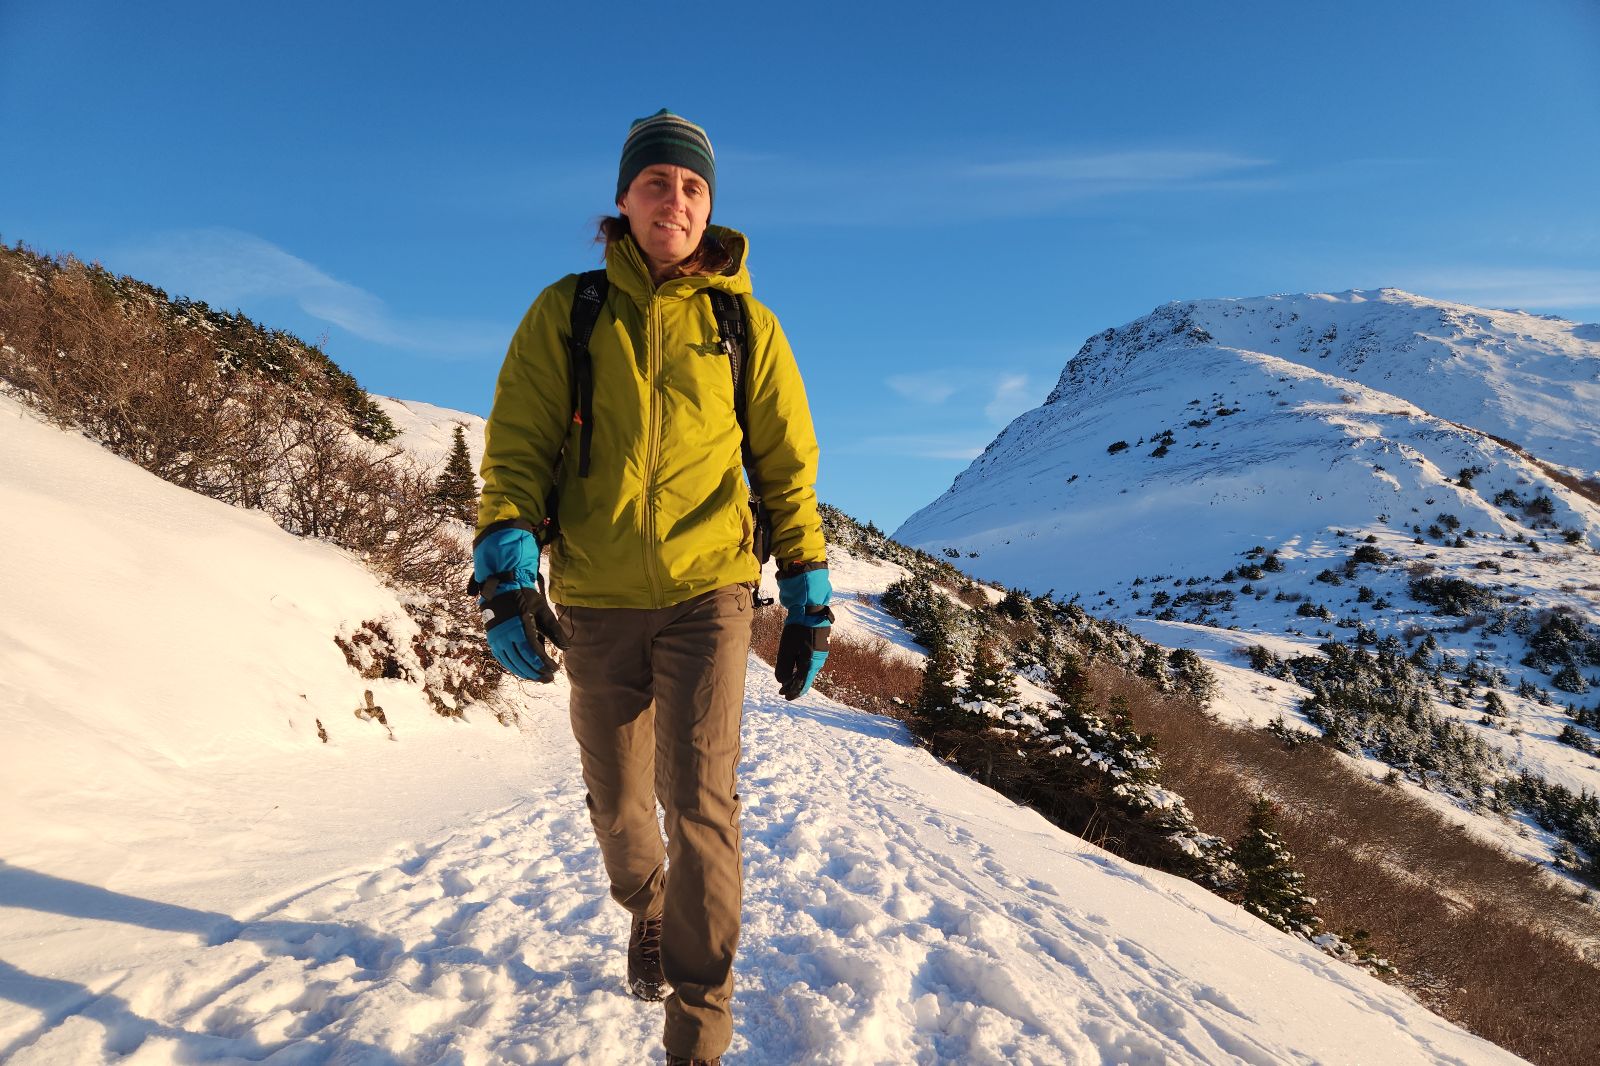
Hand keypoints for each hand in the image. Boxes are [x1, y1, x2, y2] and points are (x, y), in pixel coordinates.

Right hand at [472, 523, 566, 681]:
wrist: (500, 586)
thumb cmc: (524, 596)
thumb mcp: (543, 610)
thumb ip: (555, 629)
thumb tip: (568, 648)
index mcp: (521, 627)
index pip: (535, 653)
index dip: (545, 663)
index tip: (556, 668)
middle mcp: (507, 635)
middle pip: (524, 661)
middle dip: (537, 672)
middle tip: (549, 679)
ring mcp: (498, 639)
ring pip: (512, 663)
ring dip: (526, 672)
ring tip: (538, 677)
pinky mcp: (493, 640)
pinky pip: (503, 659)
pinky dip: (514, 667)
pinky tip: (523, 671)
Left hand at [775, 565, 831, 699]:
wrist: (811, 609)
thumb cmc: (797, 629)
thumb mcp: (786, 649)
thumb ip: (784, 668)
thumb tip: (783, 682)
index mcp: (811, 663)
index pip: (802, 684)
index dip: (794, 692)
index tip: (786, 697)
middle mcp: (819, 660)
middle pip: (806, 678)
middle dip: (794, 685)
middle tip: (783, 690)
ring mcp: (822, 652)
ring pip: (808, 669)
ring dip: (798, 675)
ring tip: (788, 678)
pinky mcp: (821, 645)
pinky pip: (811, 661)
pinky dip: (802, 666)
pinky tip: (796, 664)